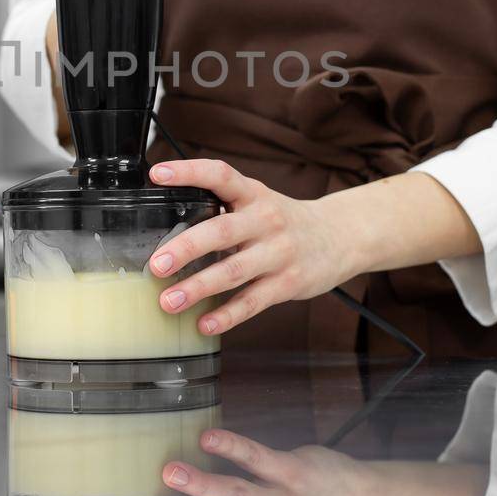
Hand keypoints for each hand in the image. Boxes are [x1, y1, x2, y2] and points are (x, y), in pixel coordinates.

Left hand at [147, 159, 357, 336]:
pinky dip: (227, 315)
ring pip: (234, 271)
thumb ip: (222, 207)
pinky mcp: (288, 283)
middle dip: (187, 248)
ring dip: (199, 288)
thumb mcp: (258, 201)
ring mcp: (279, 253)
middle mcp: (266, 220)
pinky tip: (204, 324)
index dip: (189, 171)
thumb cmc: (284, 221)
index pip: (220, 174)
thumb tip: (167, 221)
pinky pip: (253, 302)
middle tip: (157, 265)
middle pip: (222, 231)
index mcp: (253, 194)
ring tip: (169, 301)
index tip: (159, 174)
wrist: (339, 237)